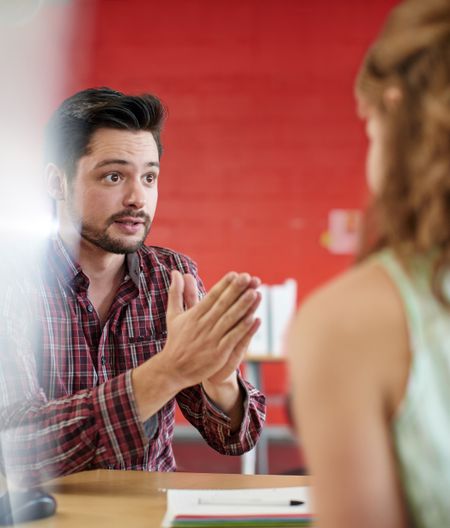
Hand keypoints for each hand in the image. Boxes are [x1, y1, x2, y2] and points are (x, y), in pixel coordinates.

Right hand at [162, 270, 260, 390]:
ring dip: (242, 306)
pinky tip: (253, 318)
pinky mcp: (217, 353)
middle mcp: (203, 325)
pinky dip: (242, 328)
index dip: (224, 285)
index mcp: (194, 315)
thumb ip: (177, 292)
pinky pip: (232, 338)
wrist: (173, 369)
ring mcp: (211, 339)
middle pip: (222, 305)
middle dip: (236, 290)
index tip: (235, 274)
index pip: (212, 297)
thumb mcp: (174, 314)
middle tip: (248, 277)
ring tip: (255, 293)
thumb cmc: (176, 340)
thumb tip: (176, 272)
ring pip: (229, 319)